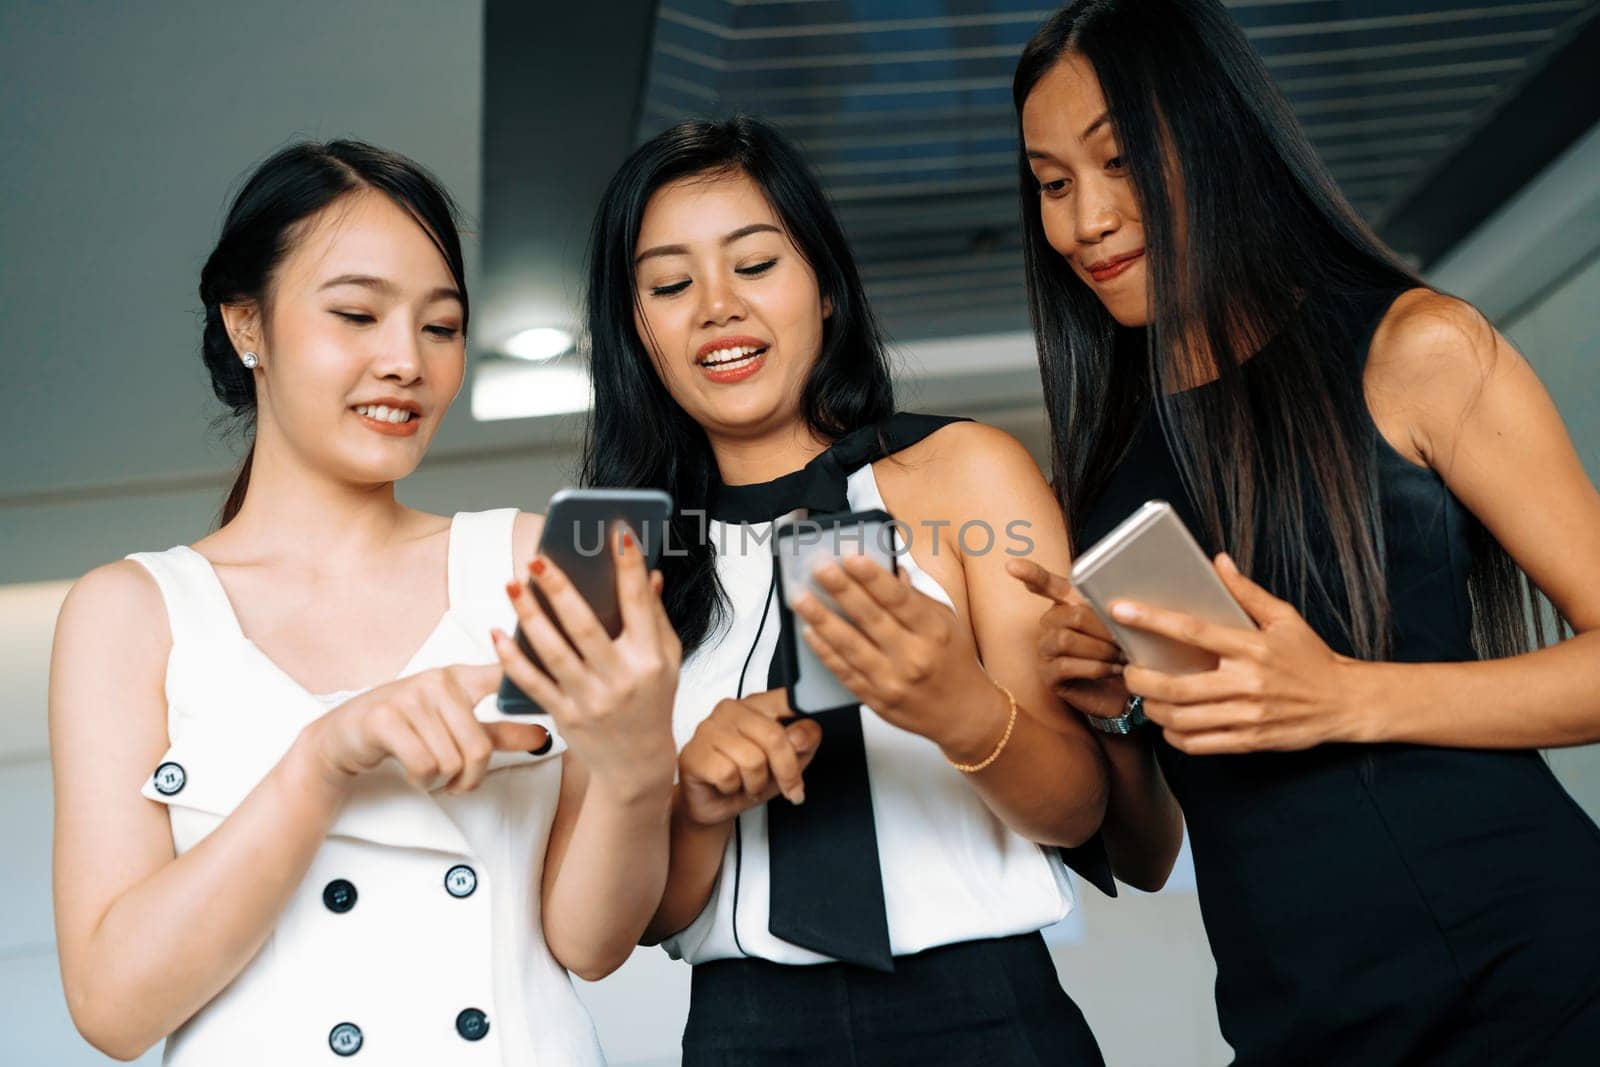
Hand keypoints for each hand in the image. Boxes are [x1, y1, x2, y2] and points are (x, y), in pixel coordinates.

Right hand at [306, 663, 551, 792]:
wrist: (344, 737)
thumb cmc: (405, 727)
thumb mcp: (455, 725)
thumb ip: (500, 731)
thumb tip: (544, 734)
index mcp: (460, 677)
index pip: (504, 675)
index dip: (527, 681)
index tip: (549, 699)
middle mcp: (438, 681)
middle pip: (479, 747)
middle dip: (471, 777)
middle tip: (459, 784)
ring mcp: (411, 697)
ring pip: (452, 761)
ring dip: (443, 782)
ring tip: (431, 774)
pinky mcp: (387, 719)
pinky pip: (425, 766)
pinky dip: (423, 781)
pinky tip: (414, 773)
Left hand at [492, 525, 681, 800]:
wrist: (637, 764)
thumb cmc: (653, 702)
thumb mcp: (668, 660)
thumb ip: (656, 617)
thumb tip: (648, 573)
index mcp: (650, 659)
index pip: (638, 603)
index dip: (628, 566)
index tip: (616, 531)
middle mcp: (620, 679)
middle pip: (585, 627)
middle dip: (560, 589)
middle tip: (538, 559)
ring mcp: (590, 699)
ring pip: (552, 652)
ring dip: (529, 616)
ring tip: (513, 584)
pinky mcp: (564, 716)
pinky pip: (531, 683)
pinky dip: (511, 658)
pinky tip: (497, 632)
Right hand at [678, 689, 821, 826]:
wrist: (712, 805)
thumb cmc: (749, 779)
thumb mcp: (788, 763)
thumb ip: (803, 743)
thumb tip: (801, 736)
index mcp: (757, 704)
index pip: (788, 699)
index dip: (805, 722)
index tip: (809, 743)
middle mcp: (731, 709)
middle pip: (774, 737)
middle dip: (786, 771)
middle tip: (789, 788)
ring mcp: (709, 728)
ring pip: (752, 760)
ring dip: (756, 783)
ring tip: (747, 784)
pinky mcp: (693, 752)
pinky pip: (728, 774)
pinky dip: (732, 789)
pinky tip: (726, 786)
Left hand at [791, 555, 993, 750]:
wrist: (963, 713)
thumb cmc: (954, 662)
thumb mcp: (947, 622)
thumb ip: (915, 597)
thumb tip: (888, 568)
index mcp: (934, 631)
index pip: (899, 598)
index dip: (873, 576)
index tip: (851, 557)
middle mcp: (914, 656)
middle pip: (871, 618)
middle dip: (842, 590)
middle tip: (819, 568)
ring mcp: (893, 680)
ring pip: (851, 645)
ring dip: (822, 620)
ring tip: (801, 598)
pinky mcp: (877, 700)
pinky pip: (844, 672)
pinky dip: (824, 652)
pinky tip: (809, 632)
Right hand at [1007, 558, 1129, 719]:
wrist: (1122, 693)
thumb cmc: (1121, 654)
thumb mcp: (1122, 628)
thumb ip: (1115, 611)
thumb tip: (1120, 606)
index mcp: (1066, 605)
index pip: (1045, 584)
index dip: (1030, 573)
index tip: (1011, 565)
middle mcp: (1050, 624)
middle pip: (1070, 615)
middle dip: (1102, 628)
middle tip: (1124, 640)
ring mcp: (1045, 650)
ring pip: (1065, 640)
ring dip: (1099, 649)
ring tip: (1120, 656)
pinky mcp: (1048, 675)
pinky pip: (1066, 666)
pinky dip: (1095, 667)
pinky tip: (1112, 670)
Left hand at [1114, 553, 1364, 753]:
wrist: (1347, 702)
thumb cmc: (1311, 657)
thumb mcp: (1284, 618)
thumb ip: (1247, 592)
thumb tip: (1219, 561)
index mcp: (1251, 647)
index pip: (1191, 630)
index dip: (1151, 619)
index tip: (1121, 609)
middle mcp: (1246, 683)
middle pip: (1175, 686)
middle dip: (1140, 681)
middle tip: (1130, 672)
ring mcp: (1247, 715)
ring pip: (1181, 719)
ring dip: (1153, 709)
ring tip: (1147, 697)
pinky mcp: (1250, 741)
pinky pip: (1198, 744)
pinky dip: (1175, 736)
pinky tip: (1170, 724)